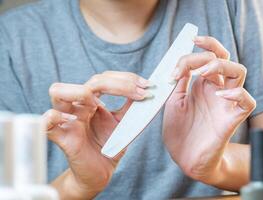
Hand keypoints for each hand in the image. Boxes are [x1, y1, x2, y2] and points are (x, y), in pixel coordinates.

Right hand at [44, 71, 152, 198]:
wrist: (99, 173)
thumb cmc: (108, 147)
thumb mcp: (123, 124)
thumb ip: (131, 107)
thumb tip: (145, 89)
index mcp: (92, 102)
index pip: (104, 79)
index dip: (125, 79)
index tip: (146, 87)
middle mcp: (79, 106)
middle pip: (88, 81)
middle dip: (115, 83)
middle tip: (138, 93)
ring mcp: (68, 120)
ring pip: (58, 91)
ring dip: (81, 92)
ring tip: (100, 105)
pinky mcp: (62, 137)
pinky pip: (47, 121)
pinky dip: (56, 116)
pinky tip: (75, 121)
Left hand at [163, 36, 255, 185]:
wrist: (185, 157)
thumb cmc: (179, 131)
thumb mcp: (173, 102)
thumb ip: (178, 83)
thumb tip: (180, 62)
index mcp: (201, 85)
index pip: (204, 58)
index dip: (189, 57)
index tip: (172, 70)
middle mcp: (215, 89)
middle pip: (224, 57)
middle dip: (209, 49)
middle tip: (190, 55)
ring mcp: (225, 102)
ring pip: (239, 72)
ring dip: (221, 65)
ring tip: (202, 73)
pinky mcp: (232, 118)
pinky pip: (247, 101)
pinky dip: (237, 94)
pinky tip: (220, 95)